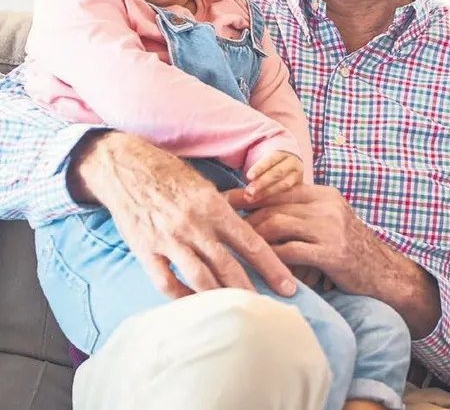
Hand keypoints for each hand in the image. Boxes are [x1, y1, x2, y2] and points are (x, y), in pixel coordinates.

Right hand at [71, 132, 295, 298]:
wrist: (128, 170)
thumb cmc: (174, 178)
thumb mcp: (208, 187)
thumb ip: (233, 205)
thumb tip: (261, 213)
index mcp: (215, 209)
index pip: (251, 243)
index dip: (272, 267)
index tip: (288, 286)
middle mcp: (194, 226)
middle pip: (228, 265)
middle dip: (250, 289)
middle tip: (267, 308)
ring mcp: (168, 239)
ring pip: (199, 277)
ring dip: (219, 297)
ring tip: (235, 313)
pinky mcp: (144, 250)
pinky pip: (165, 281)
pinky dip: (181, 297)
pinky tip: (194, 306)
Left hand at [227, 185, 441, 336]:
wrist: (383, 273)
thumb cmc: (350, 250)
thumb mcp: (331, 222)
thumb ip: (304, 214)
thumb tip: (263, 212)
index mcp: (326, 196)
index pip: (281, 189)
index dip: (251, 195)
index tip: (225, 201)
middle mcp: (328, 207)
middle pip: (275, 206)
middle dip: (245, 218)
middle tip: (221, 228)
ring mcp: (331, 229)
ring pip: (278, 224)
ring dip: (253, 238)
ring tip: (236, 249)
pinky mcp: (331, 253)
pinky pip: (289, 251)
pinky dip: (269, 258)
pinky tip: (256, 267)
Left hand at [245, 151, 303, 200]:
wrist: (289, 168)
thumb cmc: (270, 166)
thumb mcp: (265, 162)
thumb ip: (254, 171)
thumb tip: (238, 182)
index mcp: (282, 153)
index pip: (271, 159)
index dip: (260, 168)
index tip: (248, 177)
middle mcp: (292, 163)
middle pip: (278, 172)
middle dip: (262, 182)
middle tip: (249, 191)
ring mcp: (298, 175)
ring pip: (284, 184)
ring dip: (267, 192)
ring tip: (252, 199)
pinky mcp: (299, 187)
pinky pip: (288, 194)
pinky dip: (275, 199)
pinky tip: (263, 203)